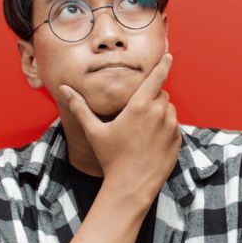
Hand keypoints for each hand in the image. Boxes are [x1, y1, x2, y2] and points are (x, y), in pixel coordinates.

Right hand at [60, 53, 180, 199]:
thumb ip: (80, 107)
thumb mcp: (94, 131)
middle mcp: (158, 113)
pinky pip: (175, 126)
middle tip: (137, 115)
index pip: (156, 77)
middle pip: (161, 94)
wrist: (131, 186)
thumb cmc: (111, 158)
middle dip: (152, 98)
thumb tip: (64, 89)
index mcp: (139, 106)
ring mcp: (171, 127)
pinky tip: (152, 142)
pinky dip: (166, 128)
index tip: (168, 56)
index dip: (163, 64)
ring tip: (143, 130)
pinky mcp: (177, 140)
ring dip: (160, 112)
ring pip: (169, 109)